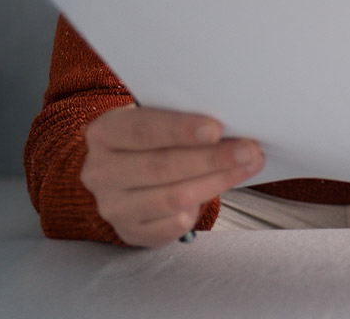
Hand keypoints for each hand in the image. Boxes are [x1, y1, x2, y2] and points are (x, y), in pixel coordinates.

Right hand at [79, 104, 264, 245]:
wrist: (128, 171)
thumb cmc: (152, 139)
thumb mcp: (155, 118)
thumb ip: (180, 119)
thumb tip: (229, 124)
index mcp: (104, 133)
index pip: (143, 130)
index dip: (180, 129)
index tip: (216, 128)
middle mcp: (101, 171)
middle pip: (162, 166)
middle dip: (211, 158)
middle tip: (249, 150)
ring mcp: (113, 206)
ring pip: (173, 197)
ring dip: (217, 181)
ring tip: (248, 166)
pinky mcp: (130, 232)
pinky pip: (173, 224)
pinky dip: (199, 208)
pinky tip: (217, 190)